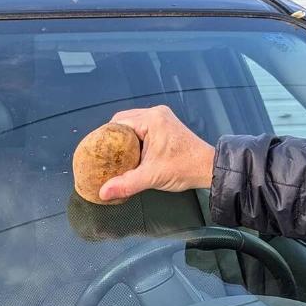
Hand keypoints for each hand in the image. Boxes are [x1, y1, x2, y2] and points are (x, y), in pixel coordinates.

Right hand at [98, 106, 214, 201]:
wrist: (208, 168)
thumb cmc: (186, 168)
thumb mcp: (151, 177)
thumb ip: (126, 184)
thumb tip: (104, 192)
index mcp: (151, 119)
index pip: (118, 123)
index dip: (105, 137)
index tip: (97, 151)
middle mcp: (156, 114)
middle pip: (123, 122)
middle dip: (113, 138)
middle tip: (105, 155)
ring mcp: (162, 119)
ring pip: (133, 125)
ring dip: (124, 139)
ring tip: (116, 155)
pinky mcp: (166, 127)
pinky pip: (143, 129)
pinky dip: (135, 140)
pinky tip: (131, 153)